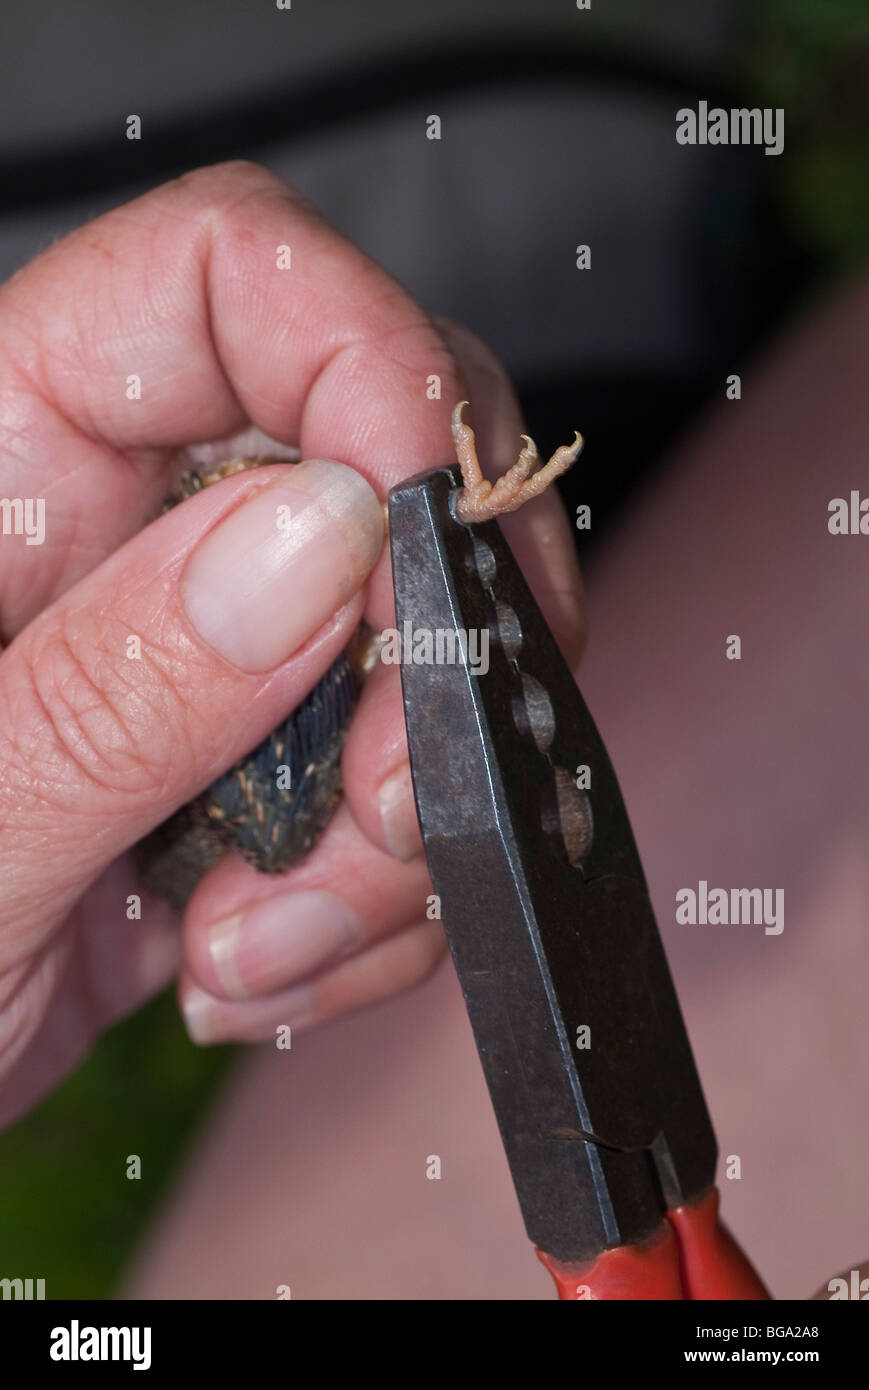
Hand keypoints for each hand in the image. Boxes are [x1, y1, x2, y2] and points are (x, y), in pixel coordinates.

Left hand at [0, 161, 584, 1123]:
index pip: (221, 277)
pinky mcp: (255, 773)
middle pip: (376, 457)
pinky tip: (262, 967)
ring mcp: (204, 660)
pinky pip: (403, 779)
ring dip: (392, 822)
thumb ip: (114, 689)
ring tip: (255, 946)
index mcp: (3, 466)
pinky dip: (380, 897)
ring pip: (420, 646)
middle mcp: (124, 534)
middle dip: (424, 653)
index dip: (364, 361)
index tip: (427, 549)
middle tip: (373, 815)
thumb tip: (326, 531)